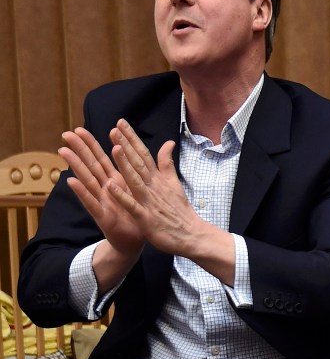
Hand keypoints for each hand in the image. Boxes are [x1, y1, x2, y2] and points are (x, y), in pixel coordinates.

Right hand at [60, 127, 144, 259]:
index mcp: (115, 181)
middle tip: (66, 133)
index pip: (102, 158)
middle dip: (80, 149)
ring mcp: (101, 202)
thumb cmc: (135, 214)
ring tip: (63, 151)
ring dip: (75, 165)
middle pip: (91, 165)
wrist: (134, 242)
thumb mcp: (138, 190)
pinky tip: (71, 181)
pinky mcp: (103, 216)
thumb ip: (136, 171)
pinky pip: (91, 203)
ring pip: (87, 180)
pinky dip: (82, 192)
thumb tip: (136, 157)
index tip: (81, 128)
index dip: (92, 144)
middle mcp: (105, 189)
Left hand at [107, 119, 202, 258]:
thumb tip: (168, 142)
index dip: (132, 139)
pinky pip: (132, 205)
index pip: (144, 154)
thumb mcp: (174, 183)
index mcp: (158, 178)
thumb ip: (167, 163)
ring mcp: (149, 201)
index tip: (121, 123)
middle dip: (127, 145)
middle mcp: (153, 186)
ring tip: (115, 148)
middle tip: (115, 128)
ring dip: (125, 165)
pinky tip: (111, 186)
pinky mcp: (146, 218)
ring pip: (135, 180)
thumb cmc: (179, 211)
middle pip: (138, 163)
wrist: (190, 234)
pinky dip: (122, 196)